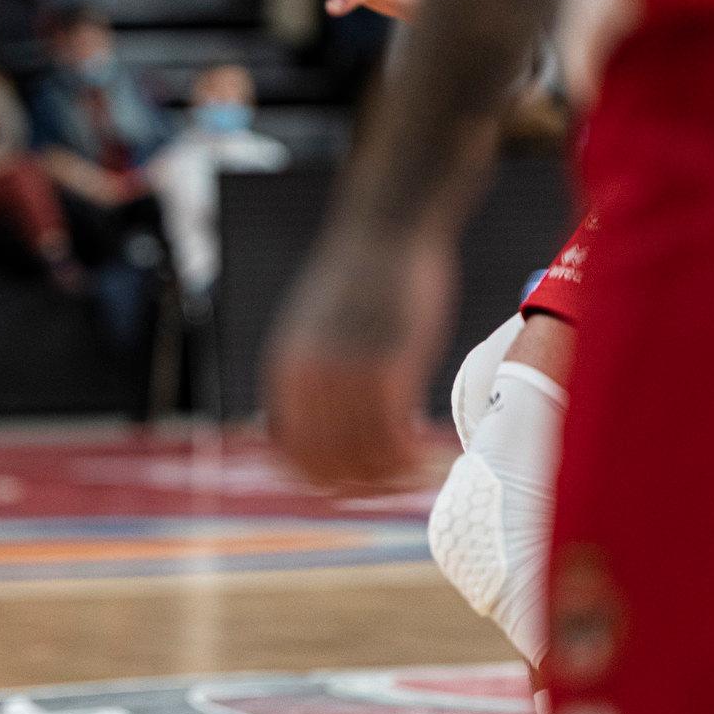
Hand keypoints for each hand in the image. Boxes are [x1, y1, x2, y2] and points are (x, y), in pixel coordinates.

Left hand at [263, 226, 452, 490]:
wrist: (385, 227)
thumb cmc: (358, 278)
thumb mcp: (312, 329)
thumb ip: (308, 374)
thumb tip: (313, 416)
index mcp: (284, 373)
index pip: (289, 456)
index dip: (320, 481)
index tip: (351, 486)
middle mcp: (308, 380)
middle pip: (327, 467)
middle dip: (361, 487)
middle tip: (393, 485)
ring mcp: (347, 375)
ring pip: (363, 459)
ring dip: (391, 478)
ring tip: (415, 472)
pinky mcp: (389, 367)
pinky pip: (394, 438)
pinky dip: (411, 459)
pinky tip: (428, 454)